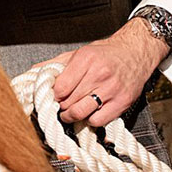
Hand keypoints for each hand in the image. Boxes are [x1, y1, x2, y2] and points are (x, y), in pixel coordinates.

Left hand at [48, 20, 169, 127]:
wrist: (137, 51)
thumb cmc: (106, 54)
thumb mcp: (80, 53)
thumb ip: (56, 64)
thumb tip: (34, 72)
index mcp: (86, 59)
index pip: (60, 88)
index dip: (54, 95)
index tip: (55, 96)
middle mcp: (100, 74)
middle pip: (69, 102)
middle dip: (62, 106)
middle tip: (63, 105)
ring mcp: (112, 89)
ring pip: (81, 113)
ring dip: (73, 116)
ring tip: (73, 110)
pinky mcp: (123, 101)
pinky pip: (98, 121)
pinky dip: (91, 119)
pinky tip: (91, 111)